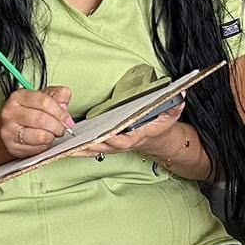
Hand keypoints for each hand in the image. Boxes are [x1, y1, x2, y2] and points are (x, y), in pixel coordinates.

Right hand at [0, 86, 73, 158]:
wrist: (12, 129)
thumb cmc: (30, 112)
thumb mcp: (44, 98)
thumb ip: (57, 95)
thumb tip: (63, 101)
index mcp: (19, 96)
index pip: (44, 101)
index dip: (59, 112)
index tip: (67, 119)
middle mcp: (10, 112)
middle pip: (41, 119)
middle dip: (57, 126)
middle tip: (61, 129)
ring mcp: (9, 130)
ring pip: (39, 136)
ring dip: (51, 137)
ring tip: (52, 134)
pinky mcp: (12, 146)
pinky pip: (35, 149)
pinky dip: (44, 146)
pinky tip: (43, 141)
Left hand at [68, 103, 186, 161]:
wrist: (157, 139)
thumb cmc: (161, 126)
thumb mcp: (171, 115)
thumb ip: (175, 106)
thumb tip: (180, 95)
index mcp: (136, 137)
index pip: (125, 140)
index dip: (116, 139)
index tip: (107, 136)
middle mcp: (123, 144)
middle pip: (104, 147)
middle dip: (90, 146)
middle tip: (75, 143)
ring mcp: (113, 146)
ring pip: (94, 149)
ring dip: (79, 149)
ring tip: (64, 146)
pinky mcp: (106, 144)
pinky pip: (90, 148)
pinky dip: (78, 147)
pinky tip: (64, 145)